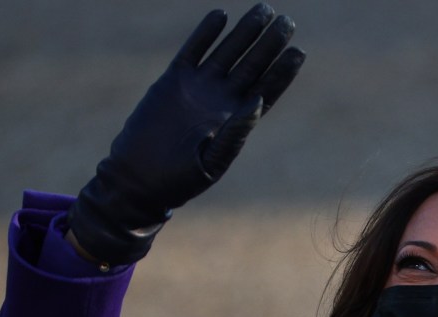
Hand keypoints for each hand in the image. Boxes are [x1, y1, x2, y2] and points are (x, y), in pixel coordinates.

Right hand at [68, 3, 304, 264]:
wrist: (138, 178)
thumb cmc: (178, 179)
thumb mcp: (212, 161)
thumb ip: (235, 133)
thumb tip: (257, 101)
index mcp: (237, 121)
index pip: (267, 89)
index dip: (283, 71)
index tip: (299, 52)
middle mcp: (222, 100)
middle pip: (253, 64)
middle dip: (271, 43)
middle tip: (288, 22)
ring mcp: (199, 88)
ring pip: (228, 52)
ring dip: (245, 31)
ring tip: (264, 9)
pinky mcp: (173, 81)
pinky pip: (193, 50)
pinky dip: (205, 33)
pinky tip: (220, 15)